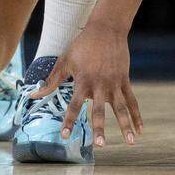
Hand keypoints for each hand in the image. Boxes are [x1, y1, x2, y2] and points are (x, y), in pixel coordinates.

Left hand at [36, 21, 142, 148]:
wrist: (107, 28)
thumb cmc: (82, 45)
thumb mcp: (65, 61)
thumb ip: (52, 80)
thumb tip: (34, 94)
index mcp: (83, 81)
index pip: (74, 105)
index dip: (69, 120)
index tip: (65, 136)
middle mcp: (100, 85)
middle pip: (99, 110)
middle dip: (100, 128)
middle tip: (100, 145)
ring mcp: (114, 83)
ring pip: (121, 108)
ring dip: (125, 125)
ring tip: (130, 142)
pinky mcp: (125, 80)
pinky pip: (132, 100)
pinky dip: (137, 115)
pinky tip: (140, 129)